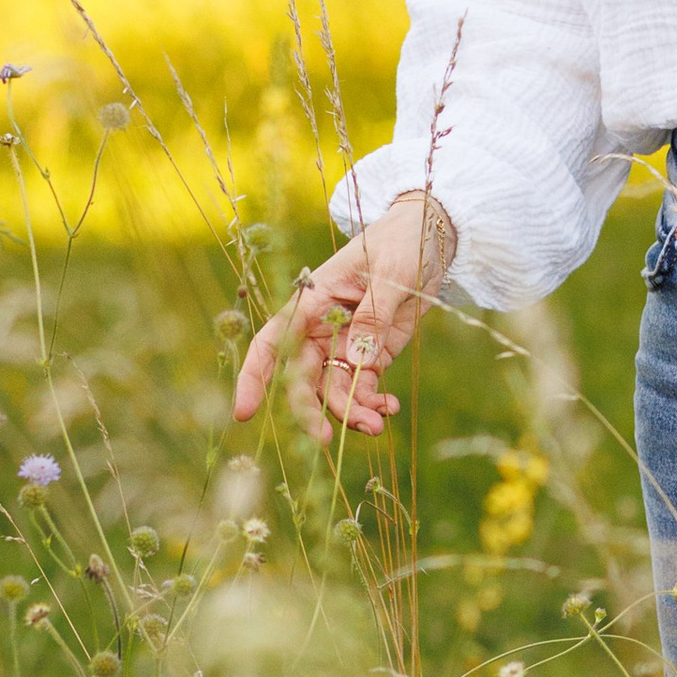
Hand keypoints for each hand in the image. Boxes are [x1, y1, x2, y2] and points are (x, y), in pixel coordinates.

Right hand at [231, 191, 457, 444]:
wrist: (431, 238)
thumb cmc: (401, 244)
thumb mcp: (389, 275)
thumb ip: (372, 317)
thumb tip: (355, 360)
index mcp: (313, 301)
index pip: (272, 341)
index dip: (254, 376)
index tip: (244, 411)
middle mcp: (321, 328)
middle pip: (303, 377)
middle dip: (311, 410)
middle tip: (326, 439)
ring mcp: (346, 344)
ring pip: (335, 390)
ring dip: (350, 412)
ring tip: (376, 425)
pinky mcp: (372, 354)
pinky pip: (364, 388)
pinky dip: (373, 404)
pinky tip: (390, 408)